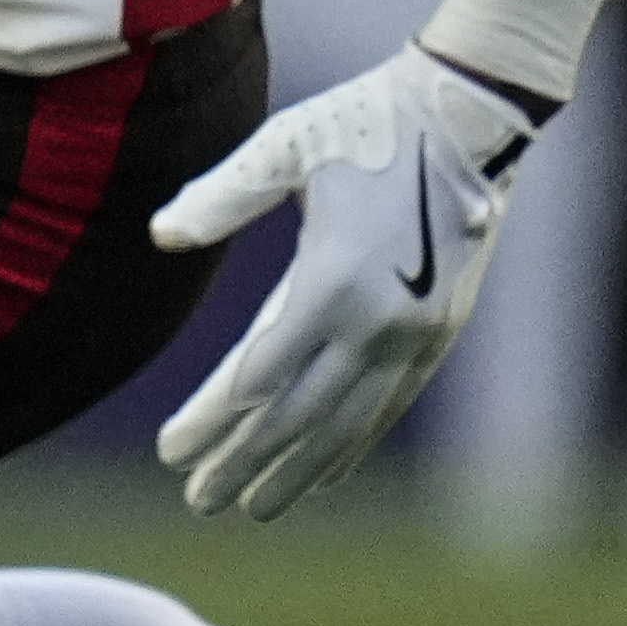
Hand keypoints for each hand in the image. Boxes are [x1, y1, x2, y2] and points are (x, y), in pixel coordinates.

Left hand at [143, 47, 538, 518]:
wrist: (466, 119)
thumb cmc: (361, 124)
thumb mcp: (283, 147)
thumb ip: (222, 195)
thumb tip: (161, 235)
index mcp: (332, 280)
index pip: (257, 375)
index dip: (212, 420)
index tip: (169, 453)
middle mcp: (378, 320)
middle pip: (298, 415)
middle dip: (245, 462)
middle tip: (197, 502)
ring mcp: (415, 333)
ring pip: (347, 423)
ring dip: (298, 470)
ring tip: (252, 506)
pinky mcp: (439, 334)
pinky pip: (389, 405)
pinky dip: (353, 444)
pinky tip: (322, 475)